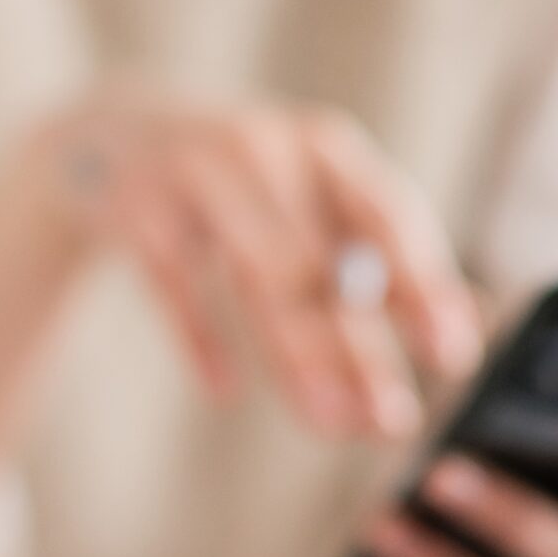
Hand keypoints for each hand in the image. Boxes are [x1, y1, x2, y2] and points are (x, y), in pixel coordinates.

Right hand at [29, 90, 480, 437]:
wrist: (103, 133)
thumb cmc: (231, 181)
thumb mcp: (298, 192)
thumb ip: (360, 250)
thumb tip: (453, 326)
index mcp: (322, 146)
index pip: (387, 216)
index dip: (423, 286)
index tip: (451, 356)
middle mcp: (262, 148)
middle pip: (321, 262)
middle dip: (359, 349)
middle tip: (390, 421)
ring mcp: (192, 172)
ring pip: (255, 276)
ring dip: (296, 356)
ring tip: (328, 423)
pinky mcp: (133, 203)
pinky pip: (175, 282)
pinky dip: (200, 338)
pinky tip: (224, 389)